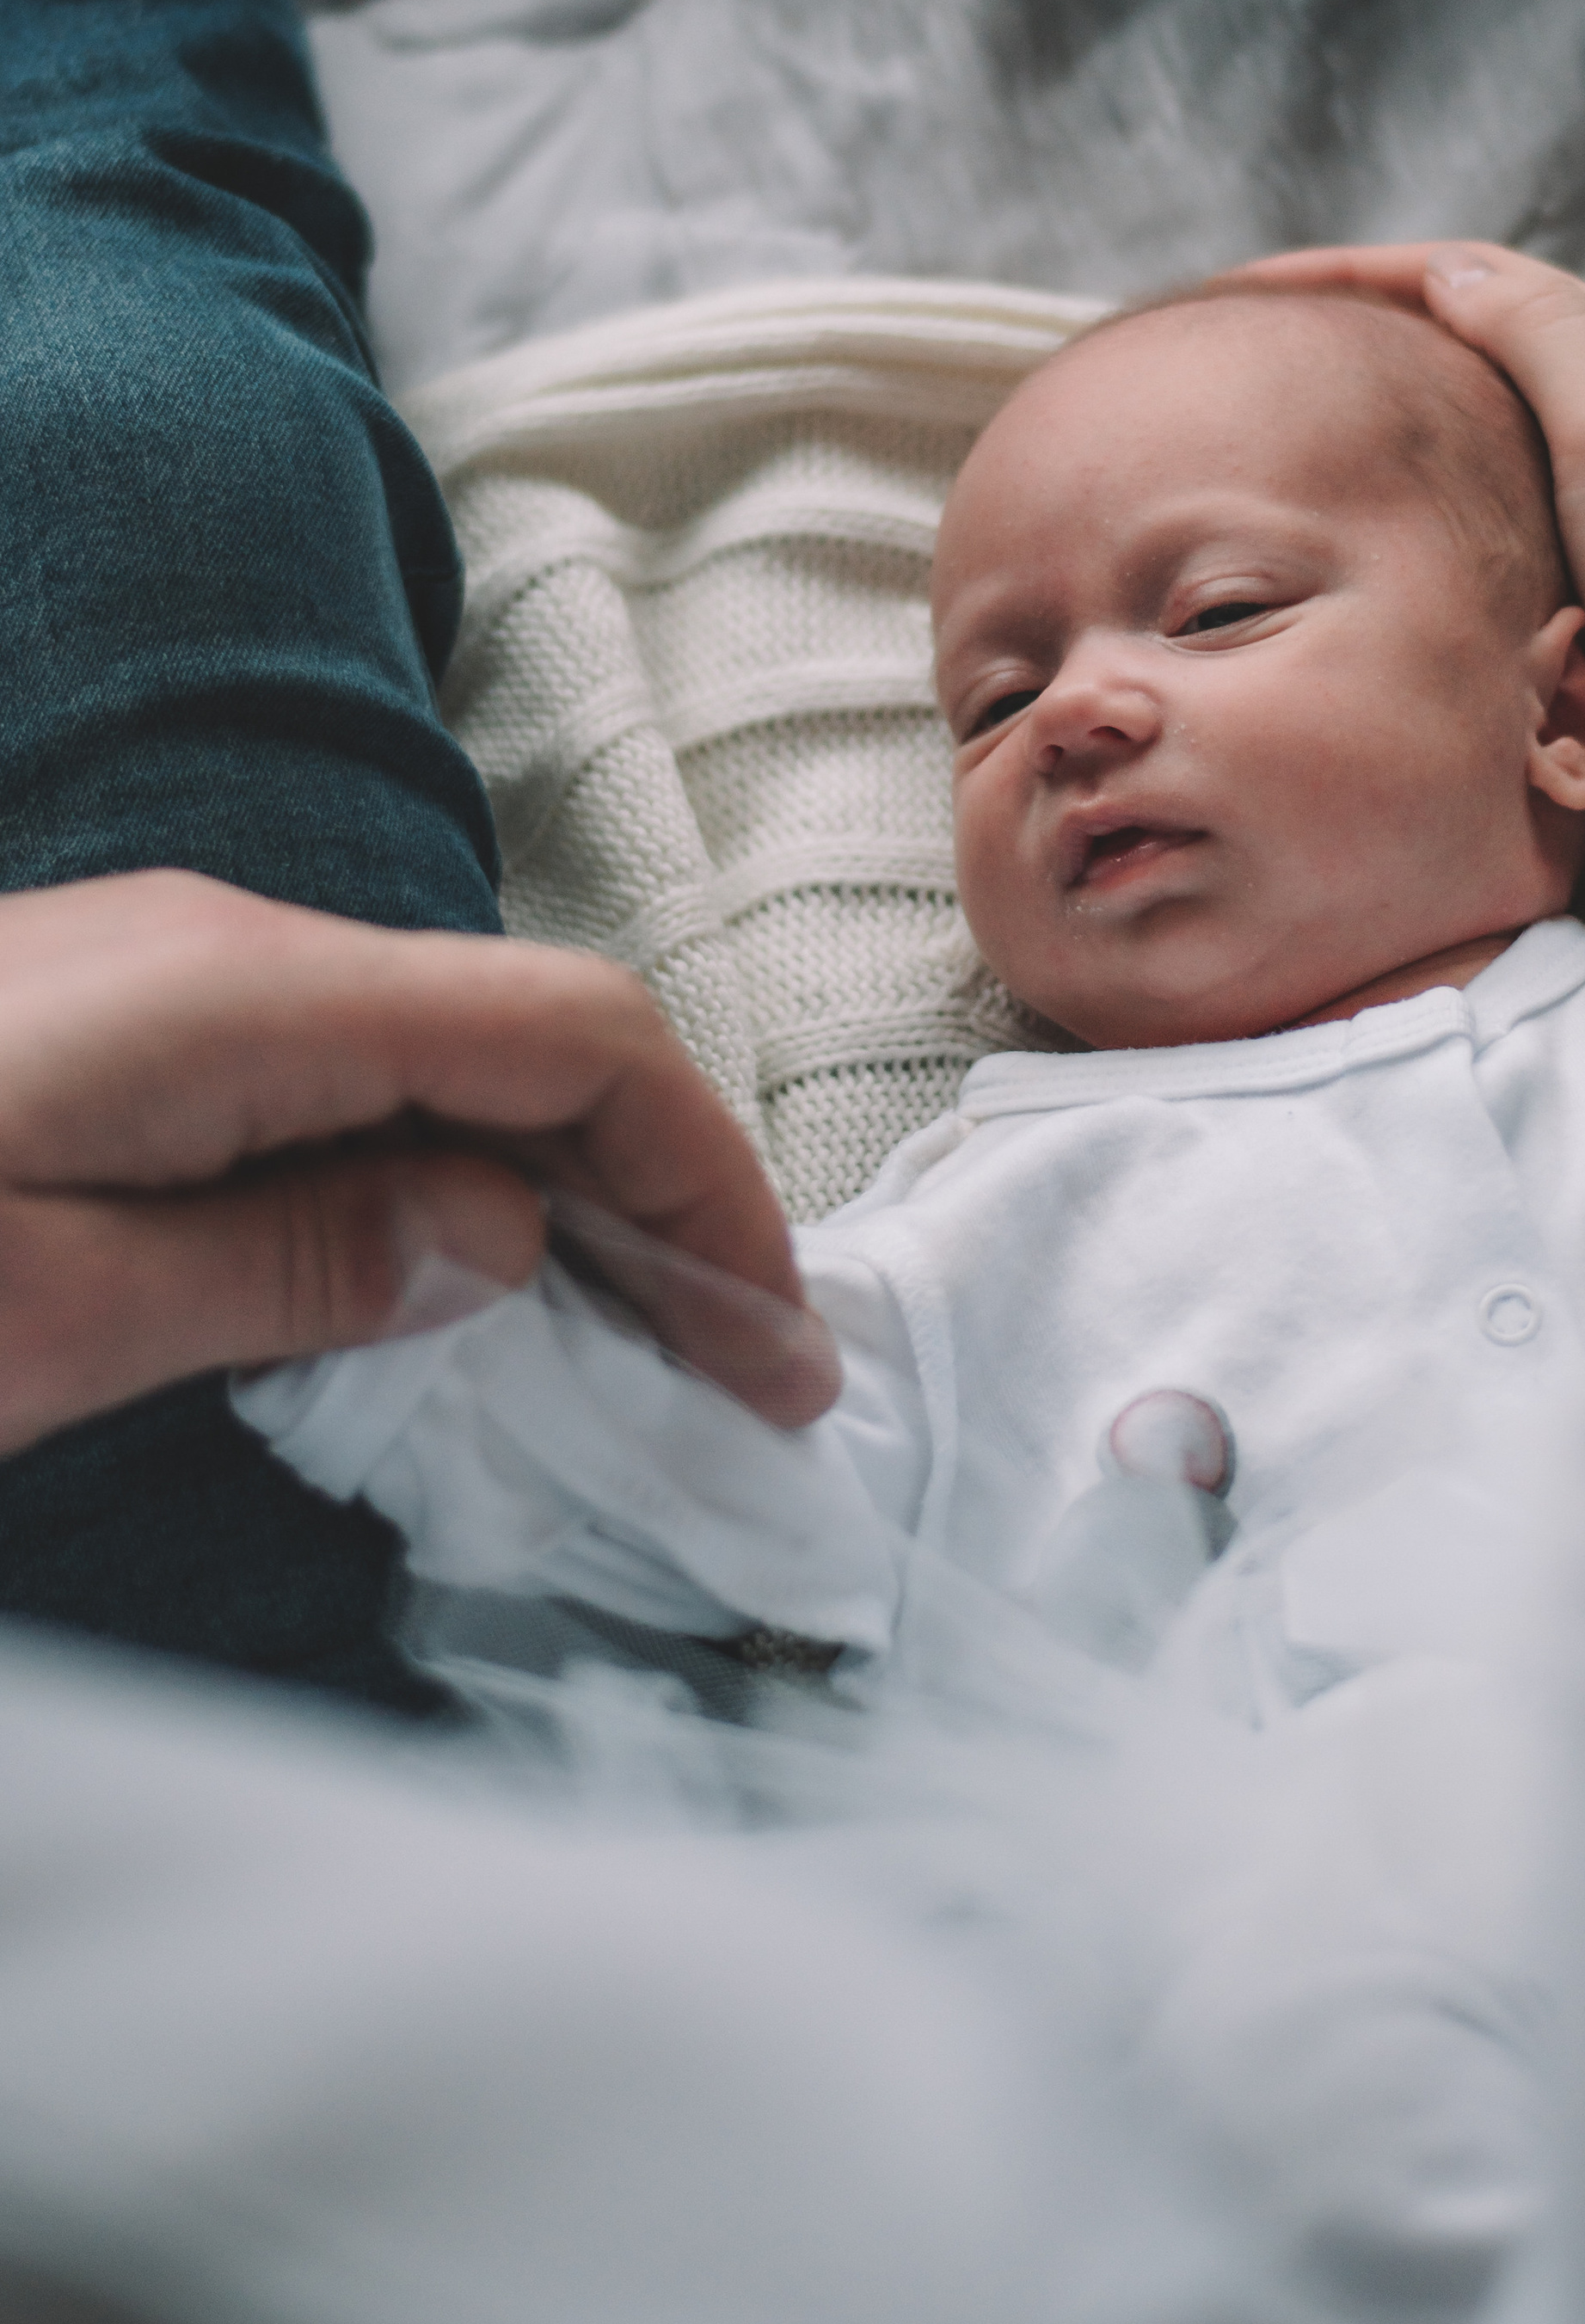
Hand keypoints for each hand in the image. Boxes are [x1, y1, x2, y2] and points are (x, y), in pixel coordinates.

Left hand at [0, 873, 837, 1458]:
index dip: (707, 1180)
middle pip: (531, 1038)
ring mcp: (174, 975)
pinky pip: (348, 1084)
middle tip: (740, 1374)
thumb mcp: (38, 1310)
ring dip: (559, 1194)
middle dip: (663, 1195)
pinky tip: (460, 1285)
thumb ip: (291, 1263)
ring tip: (632, 1350)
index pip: (572, 1038)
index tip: (772, 1339)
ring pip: (444, 1063)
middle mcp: (230, 948)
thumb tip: (504, 1241)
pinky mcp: (125, 1024)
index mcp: (243, 994)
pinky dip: (447, 1180)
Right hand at [1221, 241, 1584, 921]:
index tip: (1258, 291)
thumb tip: (1448, 273)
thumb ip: (1538, 335)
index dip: (1366, 273)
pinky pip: (1498, 527)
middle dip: (1379, 340)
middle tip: (1267, 356)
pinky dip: (1431, 510)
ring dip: (1402, 426)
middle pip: (1487, 351)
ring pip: (1490, 441)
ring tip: (1300, 436)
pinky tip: (1378, 533)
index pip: (1487, 282)